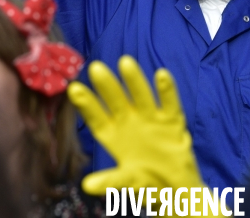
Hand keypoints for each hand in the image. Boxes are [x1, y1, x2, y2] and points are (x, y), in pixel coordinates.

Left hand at [68, 56, 203, 195]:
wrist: (176, 187)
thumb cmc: (146, 181)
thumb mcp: (128, 182)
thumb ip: (112, 181)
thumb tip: (88, 186)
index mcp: (115, 136)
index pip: (98, 118)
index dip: (87, 105)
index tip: (73, 89)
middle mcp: (131, 122)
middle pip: (117, 101)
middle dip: (107, 86)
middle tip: (95, 68)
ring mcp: (151, 119)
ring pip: (142, 96)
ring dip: (134, 81)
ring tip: (125, 62)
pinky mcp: (172, 122)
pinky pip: (170, 104)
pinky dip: (167, 90)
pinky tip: (162, 75)